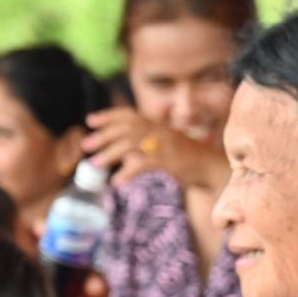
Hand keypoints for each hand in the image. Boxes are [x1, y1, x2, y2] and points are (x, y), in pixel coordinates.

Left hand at [83, 110, 226, 190]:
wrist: (211, 168)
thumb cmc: (186, 159)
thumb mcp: (164, 147)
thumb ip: (143, 148)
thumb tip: (120, 154)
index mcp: (157, 126)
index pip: (129, 115)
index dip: (108, 116)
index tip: (90, 121)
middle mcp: (160, 132)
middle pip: (126, 128)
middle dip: (104, 135)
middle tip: (86, 145)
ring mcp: (165, 146)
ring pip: (131, 145)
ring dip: (110, 153)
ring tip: (94, 163)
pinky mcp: (170, 162)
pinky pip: (143, 165)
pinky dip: (127, 173)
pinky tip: (116, 182)